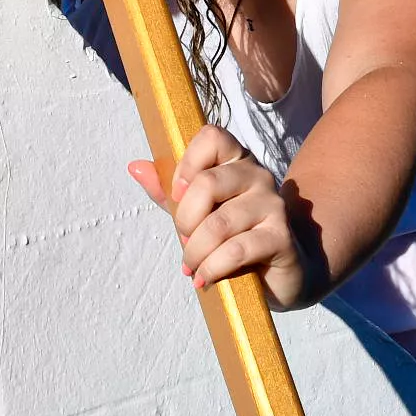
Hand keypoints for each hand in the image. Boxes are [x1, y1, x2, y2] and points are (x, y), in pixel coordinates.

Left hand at [126, 124, 312, 306]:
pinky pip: (236, 250)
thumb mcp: (196, 213)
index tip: (179, 194)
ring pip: (219, 223)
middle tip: (185, 241)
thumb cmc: (232, 237)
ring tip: (192, 267)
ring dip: (196, 252)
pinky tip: (206, 278)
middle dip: (185, 220)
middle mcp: (259, 175)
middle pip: (208, 183)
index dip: (187, 164)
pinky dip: (213, 268)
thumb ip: (168, 192)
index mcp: (237, 160)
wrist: (278, 272)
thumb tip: (135, 167)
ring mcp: (273, 205)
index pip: (211, 137)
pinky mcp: (281, 237)